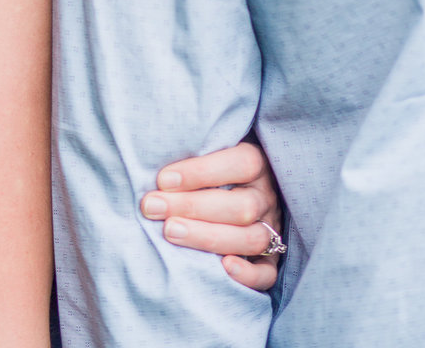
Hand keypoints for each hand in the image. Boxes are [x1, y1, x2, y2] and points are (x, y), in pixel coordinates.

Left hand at [140, 141, 282, 291]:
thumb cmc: (212, 168)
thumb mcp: (210, 150)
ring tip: (170, 232)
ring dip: (208, 237)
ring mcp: (272, 228)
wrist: (239, 187)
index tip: (163, 180)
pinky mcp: (271, 259)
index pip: (240, 164)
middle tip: (154, 207)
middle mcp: (266, 197)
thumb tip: (152, 166)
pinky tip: (223, 268)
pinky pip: (267, 273)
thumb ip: (191, 153)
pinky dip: (248, 274)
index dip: (201, 172)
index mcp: (257, 163)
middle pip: (242, 206)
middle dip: (193, 207)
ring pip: (252, 238)